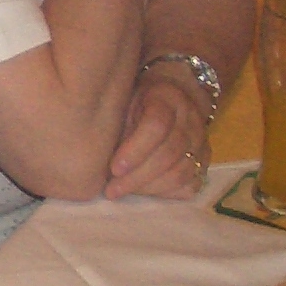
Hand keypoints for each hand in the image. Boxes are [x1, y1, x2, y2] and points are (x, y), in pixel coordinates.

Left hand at [105, 70, 211, 199]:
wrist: (172, 93)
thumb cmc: (135, 100)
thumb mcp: (122, 98)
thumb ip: (110, 117)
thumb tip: (80, 146)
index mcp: (167, 97)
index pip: (157, 125)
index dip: (135, 150)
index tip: (113, 168)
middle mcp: (190, 118)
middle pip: (169, 152)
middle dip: (137, 176)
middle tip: (111, 189)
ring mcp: (201, 140)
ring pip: (182, 172)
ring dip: (148, 187)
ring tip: (122, 191)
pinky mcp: (204, 159)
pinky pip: (191, 184)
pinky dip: (167, 192)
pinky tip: (144, 192)